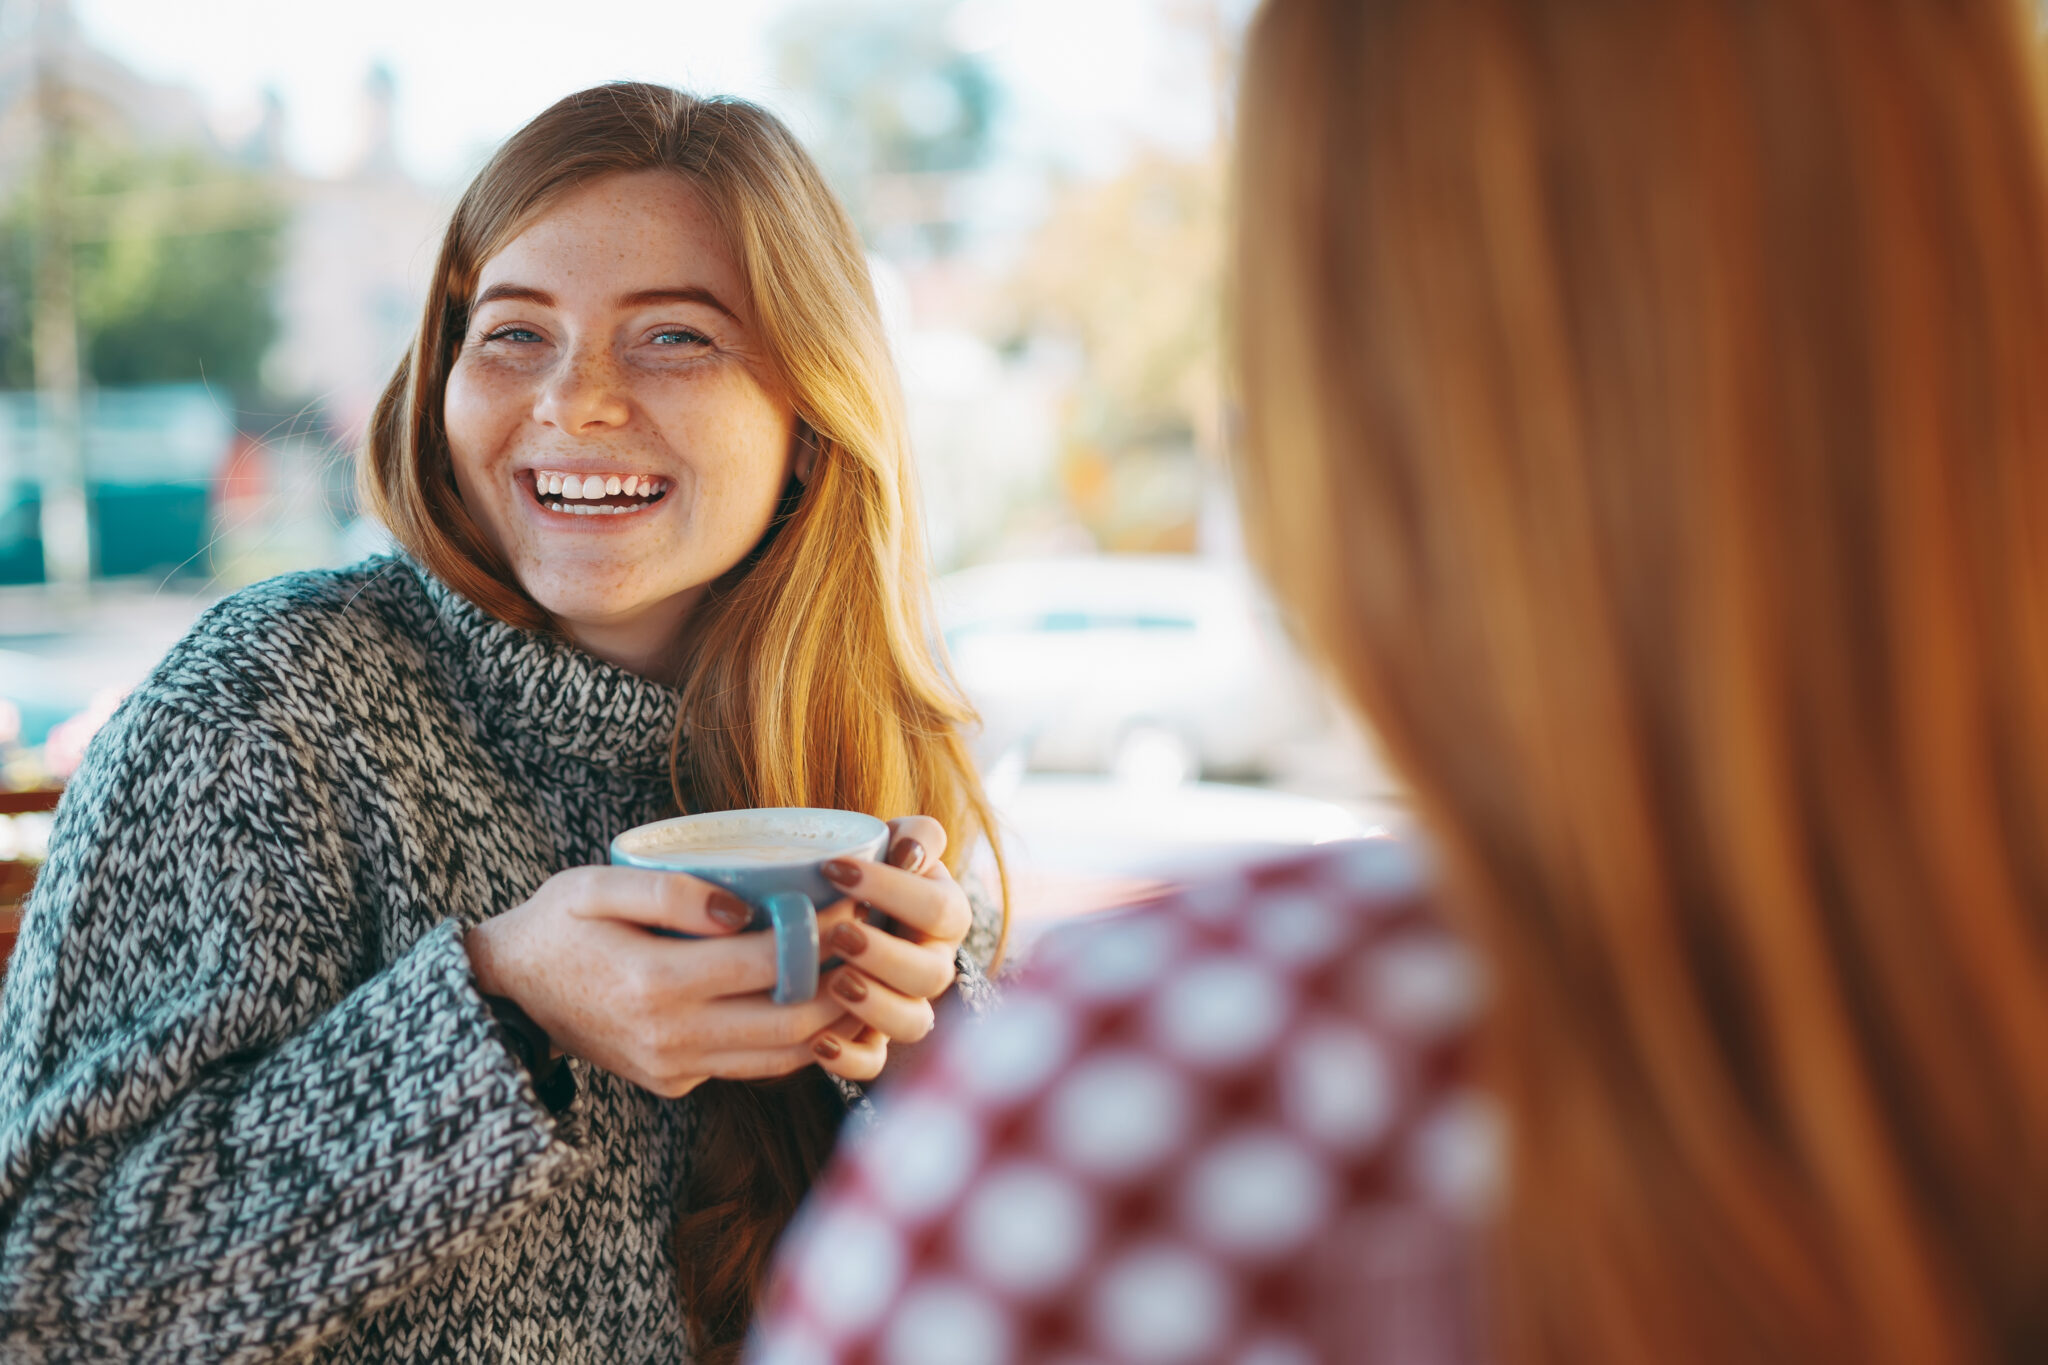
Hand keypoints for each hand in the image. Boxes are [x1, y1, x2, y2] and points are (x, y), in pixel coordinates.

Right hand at [464, 865, 859, 1097]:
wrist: (507, 991)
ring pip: (782, 1057)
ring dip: (834, 1020)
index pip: (767, 962)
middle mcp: (670, 1038)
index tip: (860, 901)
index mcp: (653, 983)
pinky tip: (825, 1005)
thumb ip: (670, 892)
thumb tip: (744, 908)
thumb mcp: (595, 886)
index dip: (824, 933)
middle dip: (847, 983)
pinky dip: (797, 1042)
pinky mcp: (675, 1084)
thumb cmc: (556, 924)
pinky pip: (753, 1068)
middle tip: (881, 943)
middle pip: (791, 1022)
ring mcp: (674, 1069)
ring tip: (871, 975)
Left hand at [804, 815, 972, 1081]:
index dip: (891, 890)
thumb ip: (916, 836)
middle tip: (840, 935)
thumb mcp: (896, 841)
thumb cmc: (871, 867)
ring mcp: (907, 1006)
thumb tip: (910, 854)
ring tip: (836, 982)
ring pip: (914, 1024)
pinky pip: (874, 1064)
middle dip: (886, 956)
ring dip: (876, 1006)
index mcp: (946, 915)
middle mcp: (934, 966)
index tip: (834, 869)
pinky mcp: (874, 1040)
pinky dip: (849, 1059)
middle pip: (932, 975)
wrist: (843, 907)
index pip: (939, 909)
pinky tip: (819, 1043)